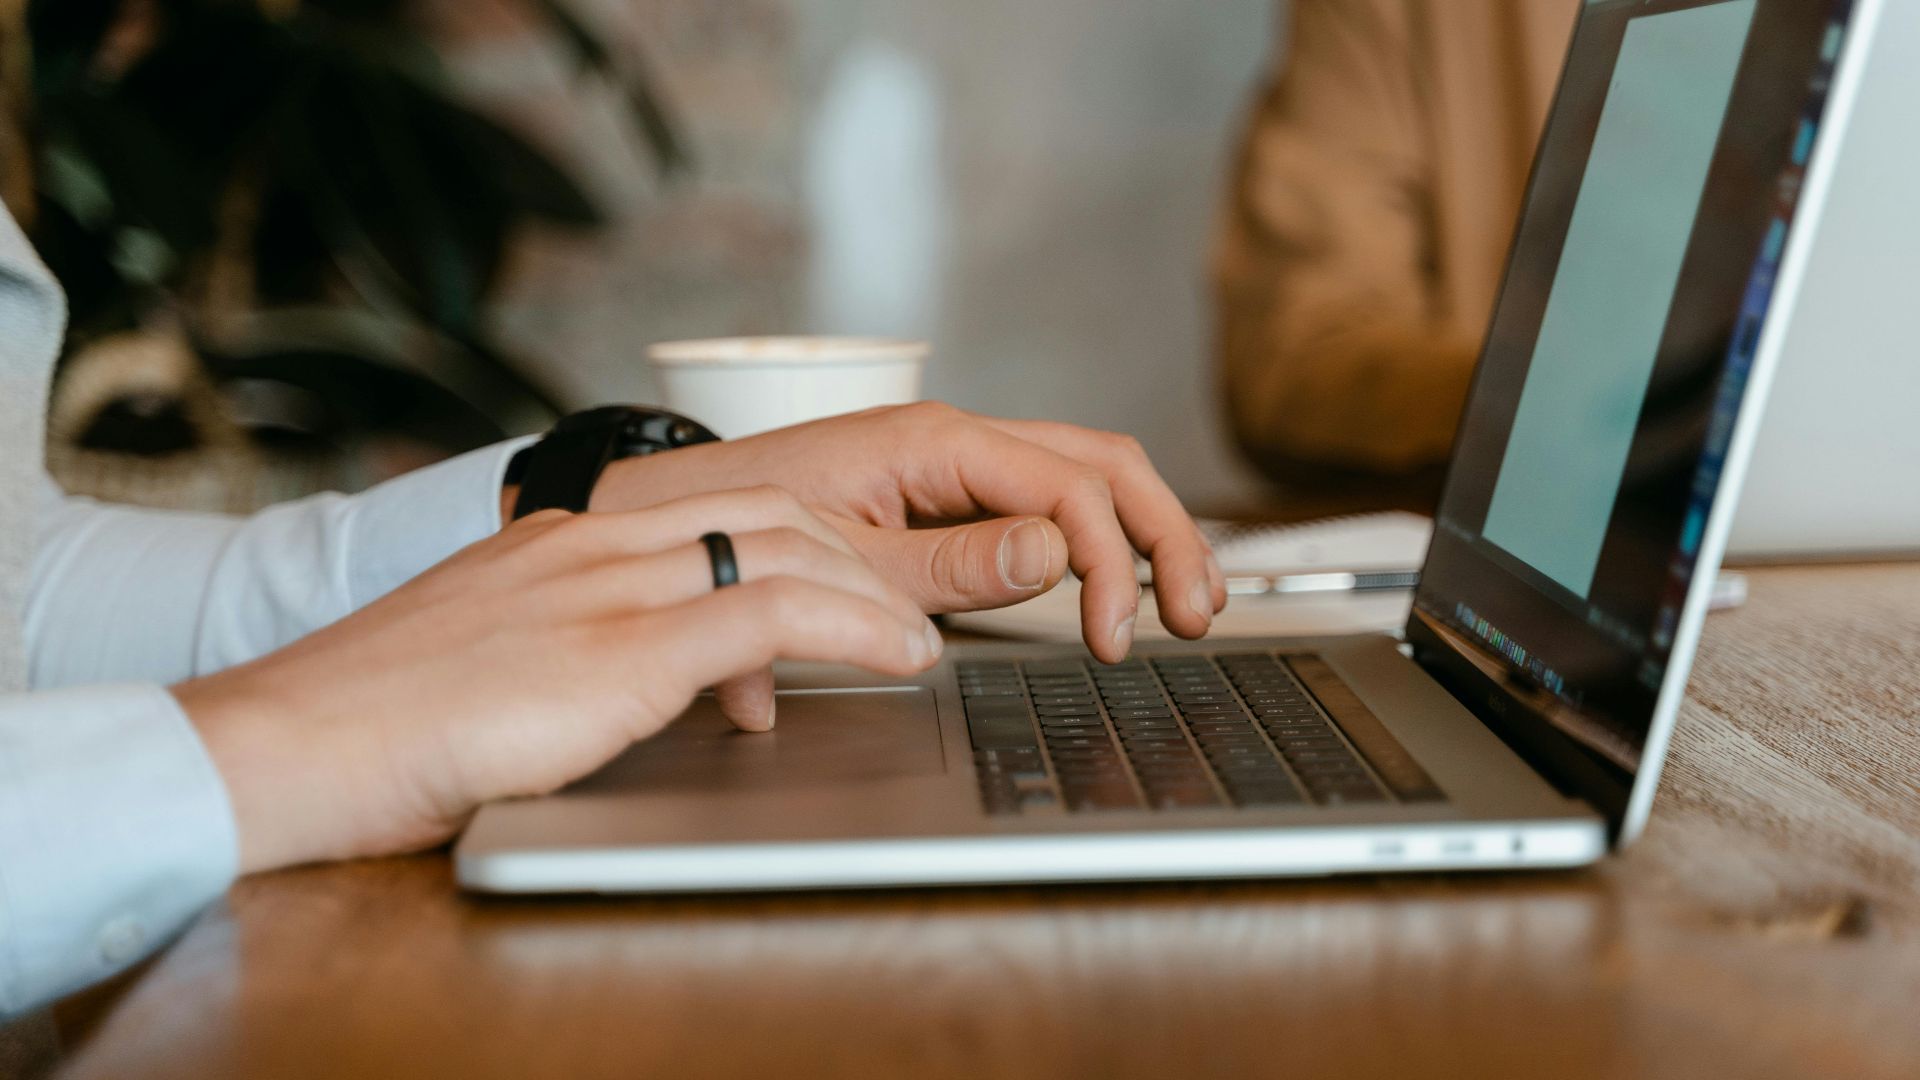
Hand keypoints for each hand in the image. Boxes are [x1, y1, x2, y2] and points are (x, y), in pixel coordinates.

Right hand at [172, 489, 939, 873]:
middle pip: (767, 510)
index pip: (713, 505)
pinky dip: (853, 627)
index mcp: (560, 541)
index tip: (848, 574)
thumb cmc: (376, 723)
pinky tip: (898, 655)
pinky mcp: (618, 650)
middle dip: (854, 553)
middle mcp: (591, 545)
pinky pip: (770, 614)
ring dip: (873, 588)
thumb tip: (626, 685)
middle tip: (903, 604)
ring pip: (782, 546)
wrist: (291, 742)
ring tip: (918, 637)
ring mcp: (605, 590)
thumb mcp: (488, 661)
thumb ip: (564, 650)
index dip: (802, 537)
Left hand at [592, 403, 1226, 661]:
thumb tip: (1053, 556)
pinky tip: (1124, 578)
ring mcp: (956, 464)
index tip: (1110, 637)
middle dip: (1164, 534)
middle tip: (1195, 613)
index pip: (1066, 488)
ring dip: (1147, 531)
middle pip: (1102, 464)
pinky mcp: (948, 494)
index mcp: (935, 441)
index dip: (1109, 563)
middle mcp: (956, 440)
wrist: (671, 512)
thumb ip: (950, 564)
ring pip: (1087, 474)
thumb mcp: (844, 556)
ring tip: (1186, 598)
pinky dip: (1101, 537)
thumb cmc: (737, 523)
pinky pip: (1048, 499)